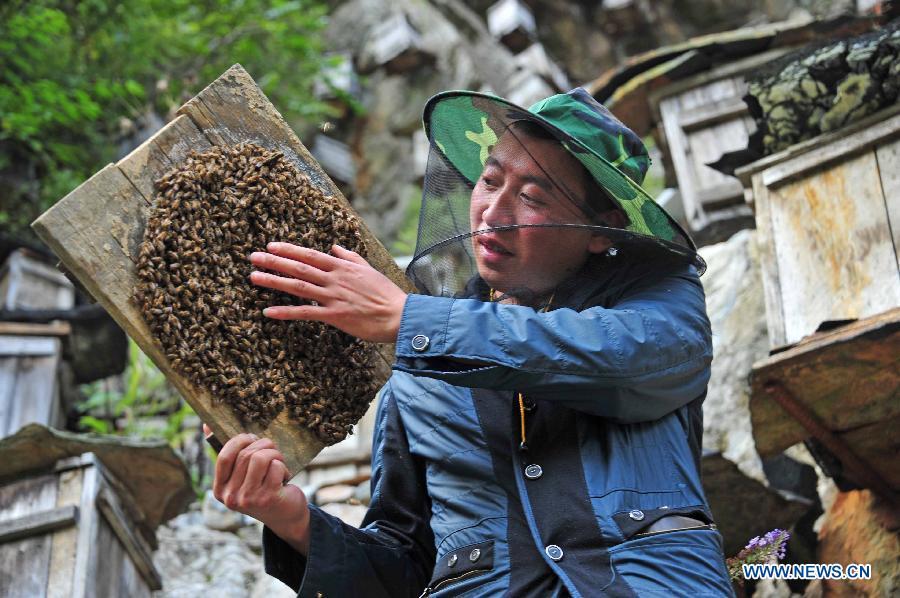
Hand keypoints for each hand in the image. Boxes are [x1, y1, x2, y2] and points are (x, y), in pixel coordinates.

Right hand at [206, 424, 310, 554]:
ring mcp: (248, 499)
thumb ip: (227, 453)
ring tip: (279, 462)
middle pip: (246, 454)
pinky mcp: (268, 499)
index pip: (224, 456)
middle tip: (272, 450)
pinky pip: (276, 467)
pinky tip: (284, 477)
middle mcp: (231, 497)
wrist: (285, 516)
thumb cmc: (262, 488)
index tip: (252, 438)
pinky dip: (284, 467)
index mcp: (220, 489)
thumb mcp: (242, 474)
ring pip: (260, 458)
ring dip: (275, 454)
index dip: (239, 440)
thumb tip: (206, 425)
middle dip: (263, 445)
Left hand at [249, 242, 406, 342]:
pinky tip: (268, 312)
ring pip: (298, 286)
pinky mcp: (335, 316)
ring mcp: (333, 297)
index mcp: (343, 267)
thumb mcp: (369, 269)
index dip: (290, 249)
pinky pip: (306, 313)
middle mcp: (335, 279)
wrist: (399, 315)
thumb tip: (335, 247)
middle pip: (299, 267)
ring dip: (274, 281)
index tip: (272, 245)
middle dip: (274, 261)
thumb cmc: (386, 294)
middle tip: (253, 257)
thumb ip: (350, 257)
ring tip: (254, 277)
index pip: (310, 254)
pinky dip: (286, 312)